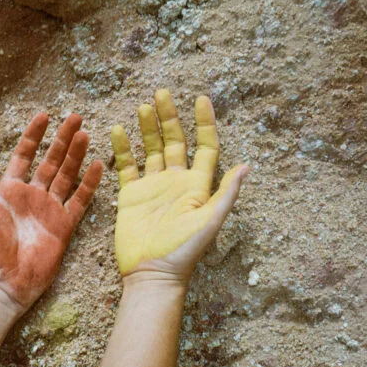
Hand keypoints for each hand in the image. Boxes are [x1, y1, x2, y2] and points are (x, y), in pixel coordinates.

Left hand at [0, 114, 102, 313]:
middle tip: (75, 118)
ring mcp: (49, 210)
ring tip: (86, 133)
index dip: (33, 136)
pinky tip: (98, 166)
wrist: (1, 285)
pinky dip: (89, 184)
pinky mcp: (64, 226)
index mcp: (9, 191)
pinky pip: (80, 201)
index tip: (44, 115)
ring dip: (76, 155)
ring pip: (66, 175)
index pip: (24, 156)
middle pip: (50, 161)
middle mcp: (32, 196)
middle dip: (62, 139)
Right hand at [111, 89, 248, 282]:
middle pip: (174, 141)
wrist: (151, 273)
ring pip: (151, 149)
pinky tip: (119, 130)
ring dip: (147, 128)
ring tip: (142, 106)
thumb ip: (226, 193)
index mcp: (197, 185)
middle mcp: (176, 182)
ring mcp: (153, 187)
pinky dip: (124, 148)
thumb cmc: (183, 250)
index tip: (201, 99)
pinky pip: (127, 166)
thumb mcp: (209, 221)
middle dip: (169, 117)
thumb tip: (248, 166)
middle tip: (161, 93)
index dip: (205, 123)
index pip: (205, 147)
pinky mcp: (131, 195)